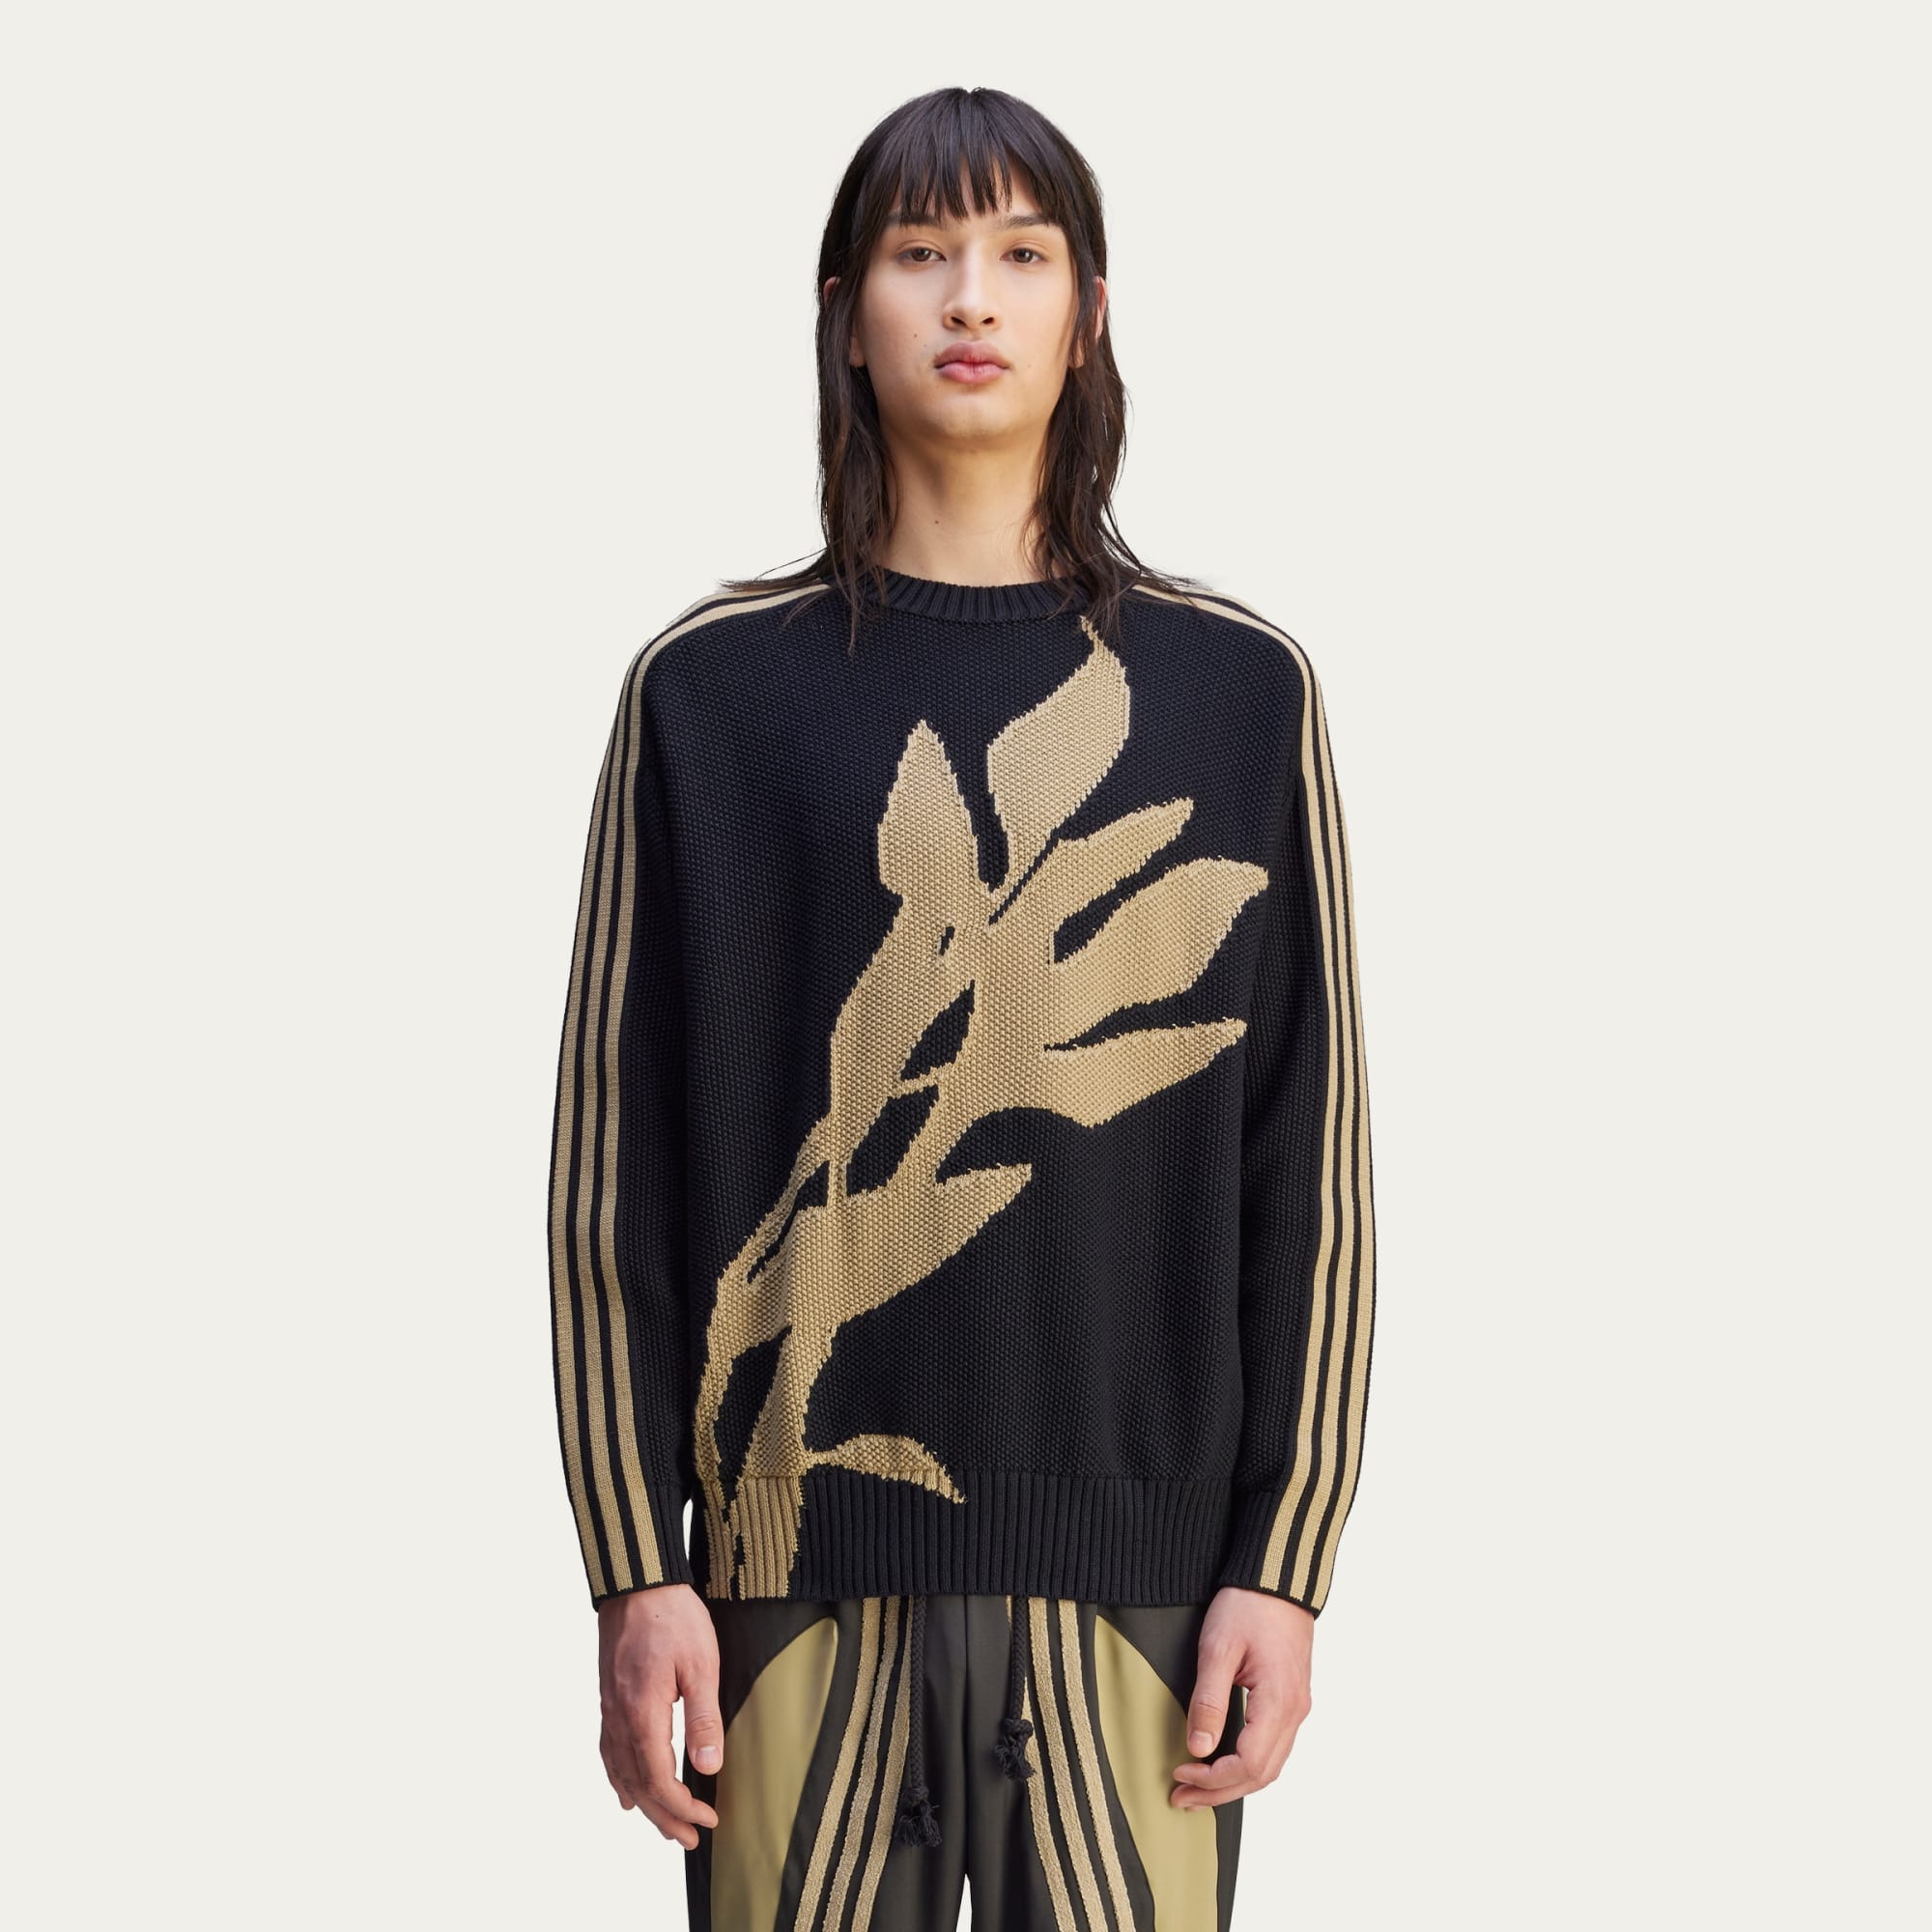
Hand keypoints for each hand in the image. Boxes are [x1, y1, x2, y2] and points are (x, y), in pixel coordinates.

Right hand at [597, 1583, 724, 1848]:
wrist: (638, 1581)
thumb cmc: (672, 1617)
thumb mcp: (701, 1663)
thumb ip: (704, 1717)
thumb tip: (709, 1766)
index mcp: (642, 1713)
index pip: (658, 1779)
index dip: (682, 1807)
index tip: (708, 1819)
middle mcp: (619, 1717)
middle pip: (637, 1784)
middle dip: (663, 1816)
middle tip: (689, 1839)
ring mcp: (609, 1708)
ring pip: (620, 1771)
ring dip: (642, 1803)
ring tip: (663, 1825)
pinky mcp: (608, 1696)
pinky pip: (609, 1750)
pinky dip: (618, 1777)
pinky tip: (625, 1790)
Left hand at [1170, 1586, 1312, 1810]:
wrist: (1276, 1578)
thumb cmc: (1248, 1605)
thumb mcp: (1218, 1648)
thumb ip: (1208, 1700)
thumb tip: (1198, 1748)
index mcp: (1278, 1702)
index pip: (1248, 1764)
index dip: (1212, 1779)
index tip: (1180, 1774)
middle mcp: (1294, 1712)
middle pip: (1261, 1774)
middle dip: (1219, 1792)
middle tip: (1182, 1798)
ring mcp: (1296, 1707)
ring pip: (1270, 1765)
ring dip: (1234, 1782)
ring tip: (1198, 1789)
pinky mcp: (1291, 1699)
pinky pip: (1273, 1746)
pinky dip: (1248, 1764)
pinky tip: (1223, 1763)